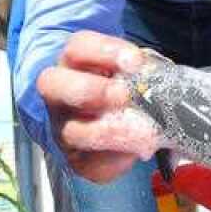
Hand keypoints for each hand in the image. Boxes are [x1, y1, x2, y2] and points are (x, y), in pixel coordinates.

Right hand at [36, 31, 145, 182]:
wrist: (113, 121)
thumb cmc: (124, 86)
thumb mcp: (131, 72)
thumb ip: (140, 71)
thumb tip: (158, 76)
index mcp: (74, 62)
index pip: (78, 47)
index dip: (106, 51)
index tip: (136, 62)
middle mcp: (59, 93)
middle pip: (52, 84)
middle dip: (90, 89)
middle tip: (123, 95)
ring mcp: (62, 128)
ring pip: (70, 131)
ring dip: (108, 131)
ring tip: (141, 131)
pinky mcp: (76, 160)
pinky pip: (90, 164)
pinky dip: (117, 160)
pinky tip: (137, 151)